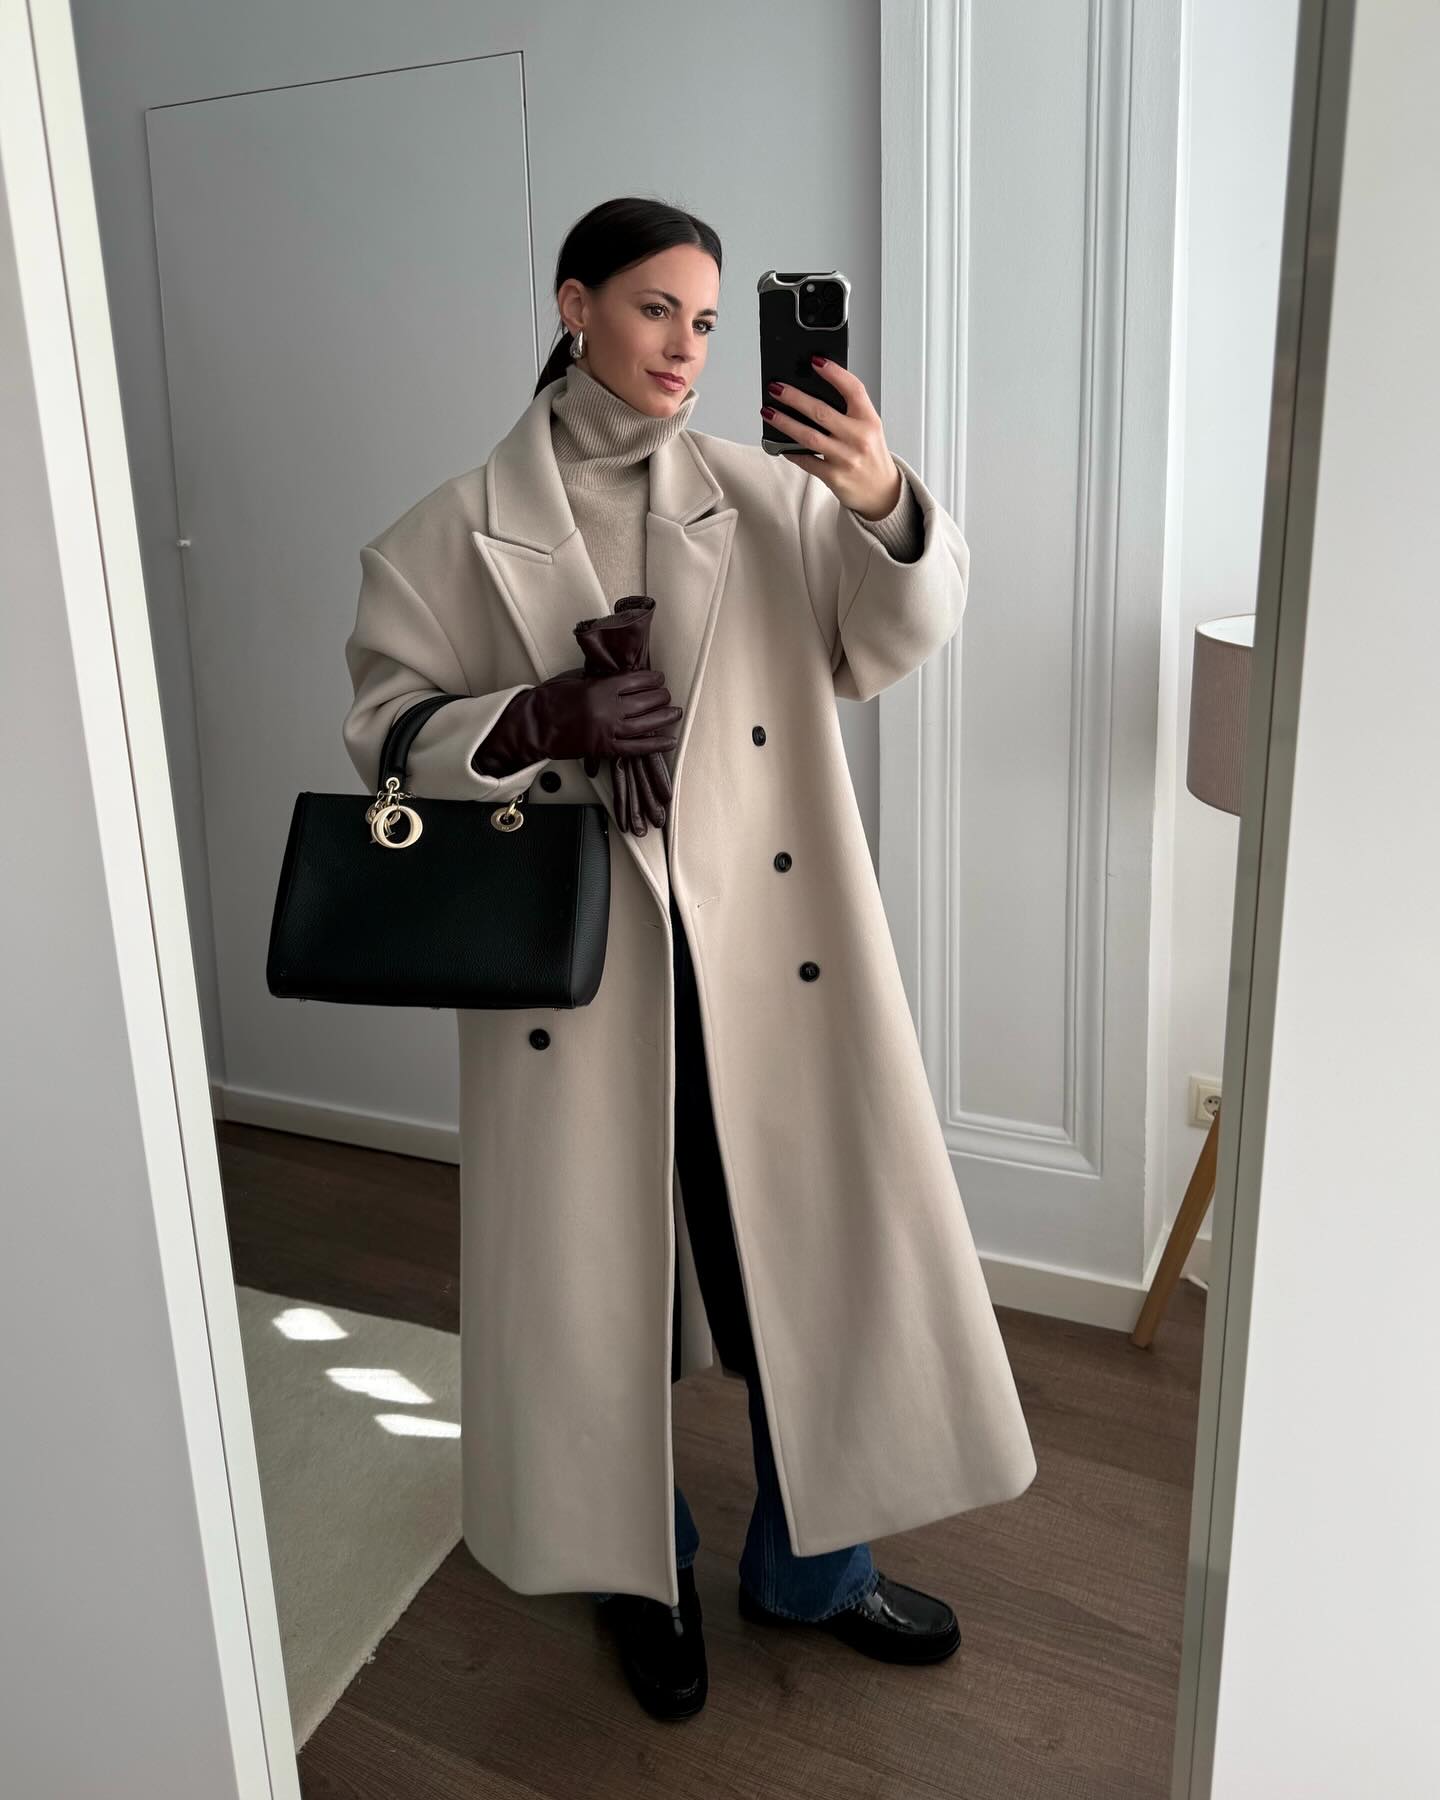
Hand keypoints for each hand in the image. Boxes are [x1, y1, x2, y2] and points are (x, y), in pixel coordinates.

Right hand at [470, 665, 679, 777]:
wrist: (532, 726)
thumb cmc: (549, 700)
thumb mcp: (576, 679)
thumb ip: (600, 679)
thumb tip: (619, 677)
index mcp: (600, 688)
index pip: (636, 680)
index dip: (652, 679)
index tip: (659, 678)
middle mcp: (608, 709)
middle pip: (645, 701)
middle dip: (660, 697)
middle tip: (667, 695)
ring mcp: (608, 731)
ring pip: (646, 724)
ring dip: (664, 718)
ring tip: (675, 713)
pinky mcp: (605, 750)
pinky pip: (637, 748)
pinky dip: (655, 745)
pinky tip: (669, 741)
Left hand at [762, 357, 903, 519]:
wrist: (882, 492)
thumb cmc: (871, 456)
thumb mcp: (869, 429)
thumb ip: (849, 412)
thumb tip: (813, 391)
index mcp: (869, 420)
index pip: (853, 389)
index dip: (834, 373)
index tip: (815, 361)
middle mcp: (859, 438)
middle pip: (821, 412)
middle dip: (795, 397)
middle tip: (777, 388)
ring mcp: (846, 458)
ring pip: (809, 436)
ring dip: (785, 422)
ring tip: (769, 412)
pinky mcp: (834, 477)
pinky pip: (807, 461)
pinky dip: (791, 451)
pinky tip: (780, 444)